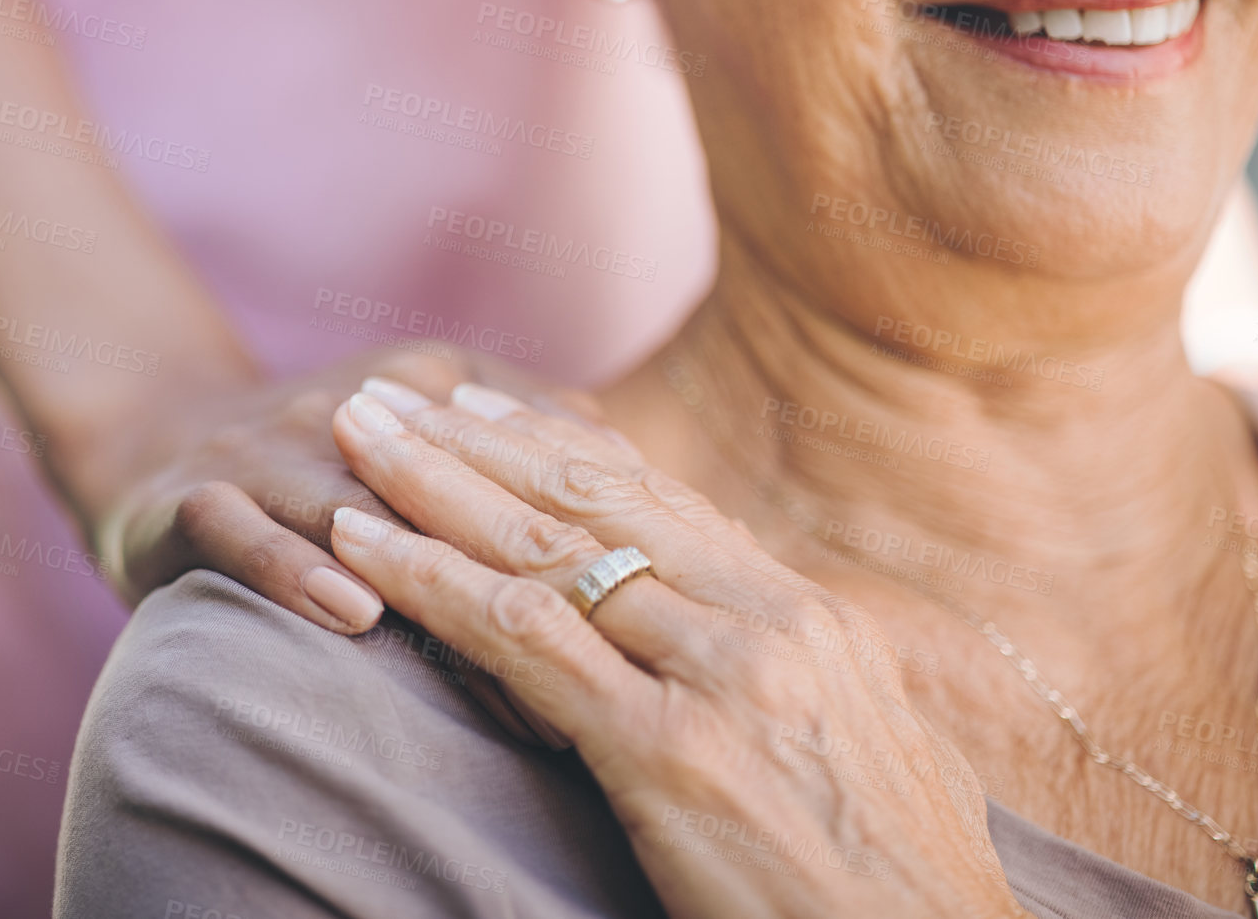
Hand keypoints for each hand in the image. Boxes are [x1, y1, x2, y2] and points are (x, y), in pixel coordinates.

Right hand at [91, 349, 613, 745]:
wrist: (159, 429)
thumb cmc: (330, 456)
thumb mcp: (432, 423)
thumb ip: (533, 439)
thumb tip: (644, 473)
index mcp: (433, 386)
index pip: (531, 465)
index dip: (597, 549)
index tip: (654, 647)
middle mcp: (358, 408)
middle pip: (459, 498)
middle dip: (530, 587)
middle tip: (597, 687)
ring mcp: (273, 449)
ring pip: (364, 518)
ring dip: (429, 588)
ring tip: (502, 668)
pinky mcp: (197, 496)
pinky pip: (248, 534)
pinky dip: (297, 569)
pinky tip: (350, 613)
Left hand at [323, 379, 1026, 918]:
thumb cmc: (906, 886)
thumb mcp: (874, 749)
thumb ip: (797, 677)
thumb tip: (765, 636)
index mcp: (807, 616)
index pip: (656, 499)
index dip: (554, 442)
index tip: (480, 403)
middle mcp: (764, 622)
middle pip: (589, 495)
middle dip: (474, 435)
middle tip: (391, 389)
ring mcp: (718, 679)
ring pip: (545, 546)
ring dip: (431, 481)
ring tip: (351, 432)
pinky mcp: (669, 753)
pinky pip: (520, 639)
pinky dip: (429, 579)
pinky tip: (358, 543)